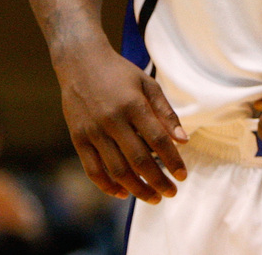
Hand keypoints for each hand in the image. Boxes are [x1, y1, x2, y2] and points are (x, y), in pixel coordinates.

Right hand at [56, 47, 187, 202]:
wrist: (81, 63)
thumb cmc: (121, 74)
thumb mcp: (149, 85)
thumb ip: (166, 113)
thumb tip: (183, 140)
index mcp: (133, 105)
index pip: (158, 140)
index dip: (173, 161)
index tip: (183, 175)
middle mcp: (111, 121)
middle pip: (138, 160)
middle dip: (158, 180)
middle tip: (171, 192)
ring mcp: (92, 132)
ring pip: (116, 170)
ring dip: (136, 188)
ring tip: (152, 197)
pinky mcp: (77, 139)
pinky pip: (92, 169)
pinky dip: (108, 185)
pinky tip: (123, 193)